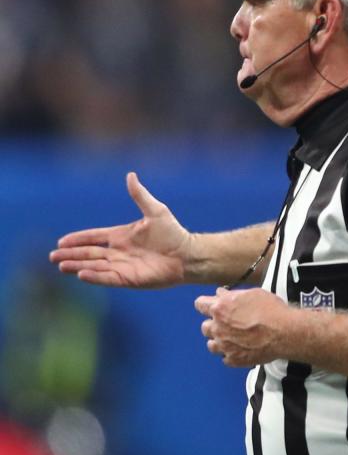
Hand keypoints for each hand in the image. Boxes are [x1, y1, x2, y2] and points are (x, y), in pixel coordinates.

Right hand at [50, 172, 190, 288]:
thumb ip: (140, 195)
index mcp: (121, 236)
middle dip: (71, 255)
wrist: (188, 254)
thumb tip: (131, 175)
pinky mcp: (129, 279)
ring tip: (61, 266)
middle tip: (53, 257)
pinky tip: (81, 274)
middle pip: (89, 253)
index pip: (94, 237)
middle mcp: (119, 252)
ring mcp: (123, 266)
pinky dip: (95, 276)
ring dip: (78, 265)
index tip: (61, 241)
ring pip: (94, 266)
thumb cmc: (173, 233)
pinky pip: (108, 278)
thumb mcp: (155, 211)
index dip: (78, 239)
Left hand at [195, 287, 290, 366]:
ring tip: (232, 338)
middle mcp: (218, 328)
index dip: (205, 304)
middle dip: (214, 324)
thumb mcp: (252, 294)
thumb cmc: (271, 310)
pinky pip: (225, 358)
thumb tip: (220, 294)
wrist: (283, 332)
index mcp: (220, 309)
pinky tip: (240, 348)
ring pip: (211, 345)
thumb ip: (232, 295)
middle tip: (227, 323)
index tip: (209, 306)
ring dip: (219, 340)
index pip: (200, 305)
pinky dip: (230, 353)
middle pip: (205, 327)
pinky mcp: (233, 359)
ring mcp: (224, 346)